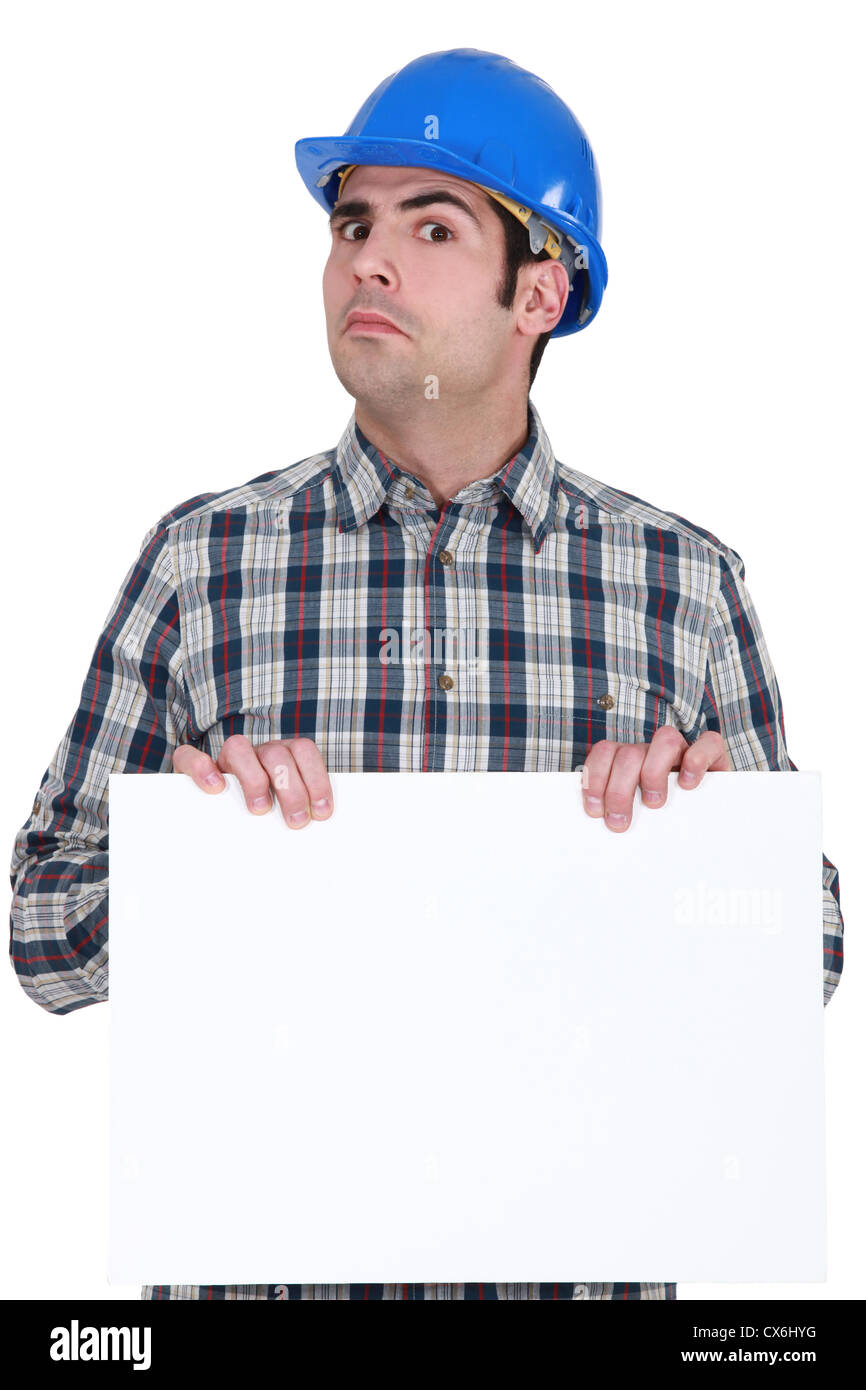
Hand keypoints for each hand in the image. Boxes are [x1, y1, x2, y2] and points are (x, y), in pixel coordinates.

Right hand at [172, 734, 333, 828]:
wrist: (210, 822)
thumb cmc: (260, 820)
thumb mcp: (284, 816)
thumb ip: (297, 816)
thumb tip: (315, 839)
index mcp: (282, 757)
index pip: (303, 751)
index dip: (317, 778)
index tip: (322, 812)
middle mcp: (256, 753)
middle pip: (277, 754)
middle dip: (292, 789)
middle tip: (296, 822)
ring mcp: (225, 758)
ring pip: (238, 747)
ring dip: (253, 779)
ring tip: (260, 809)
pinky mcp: (190, 765)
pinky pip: (189, 755)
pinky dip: (201, 768)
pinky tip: (215, 788)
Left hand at [580, 728, 729, 831]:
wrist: (711, 821)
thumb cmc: (667, 821)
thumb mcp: (637, 817)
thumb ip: (620, 814)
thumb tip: (604, 829)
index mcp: (631, 761)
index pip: (605, 752)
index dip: (596, 777)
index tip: (595, 810)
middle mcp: (654, 752)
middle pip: (630, 753)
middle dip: (619, 790)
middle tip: (619, 822)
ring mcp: (684, 750)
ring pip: (665, 739)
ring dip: (654, 773)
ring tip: (654, 804)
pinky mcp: (714, 754)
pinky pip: (708, 742)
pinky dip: (697, 760)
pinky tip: (688, 784)